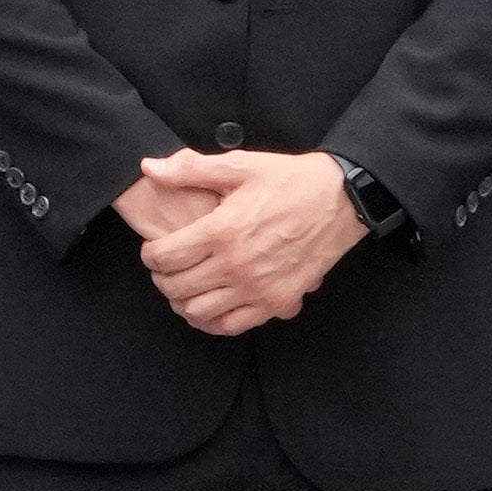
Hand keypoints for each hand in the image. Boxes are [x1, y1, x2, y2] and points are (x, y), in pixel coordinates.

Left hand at [126, 147, 368, 334]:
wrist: (341, 200)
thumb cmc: (289, 180)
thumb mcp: (240, 165)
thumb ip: (190, 169)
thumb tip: (150, 167)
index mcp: (221, 231)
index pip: (165, 256)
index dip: (150, 255)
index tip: (153, 250)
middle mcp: (236, 265)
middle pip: (177, 288)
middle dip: (161, 279)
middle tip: (164, 269)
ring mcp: (257, 289)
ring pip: (199, 312)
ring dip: (182, 302)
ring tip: (183, 288)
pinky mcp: (277, 302)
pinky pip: (232, 326)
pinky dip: (212, 321)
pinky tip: (209, 307)